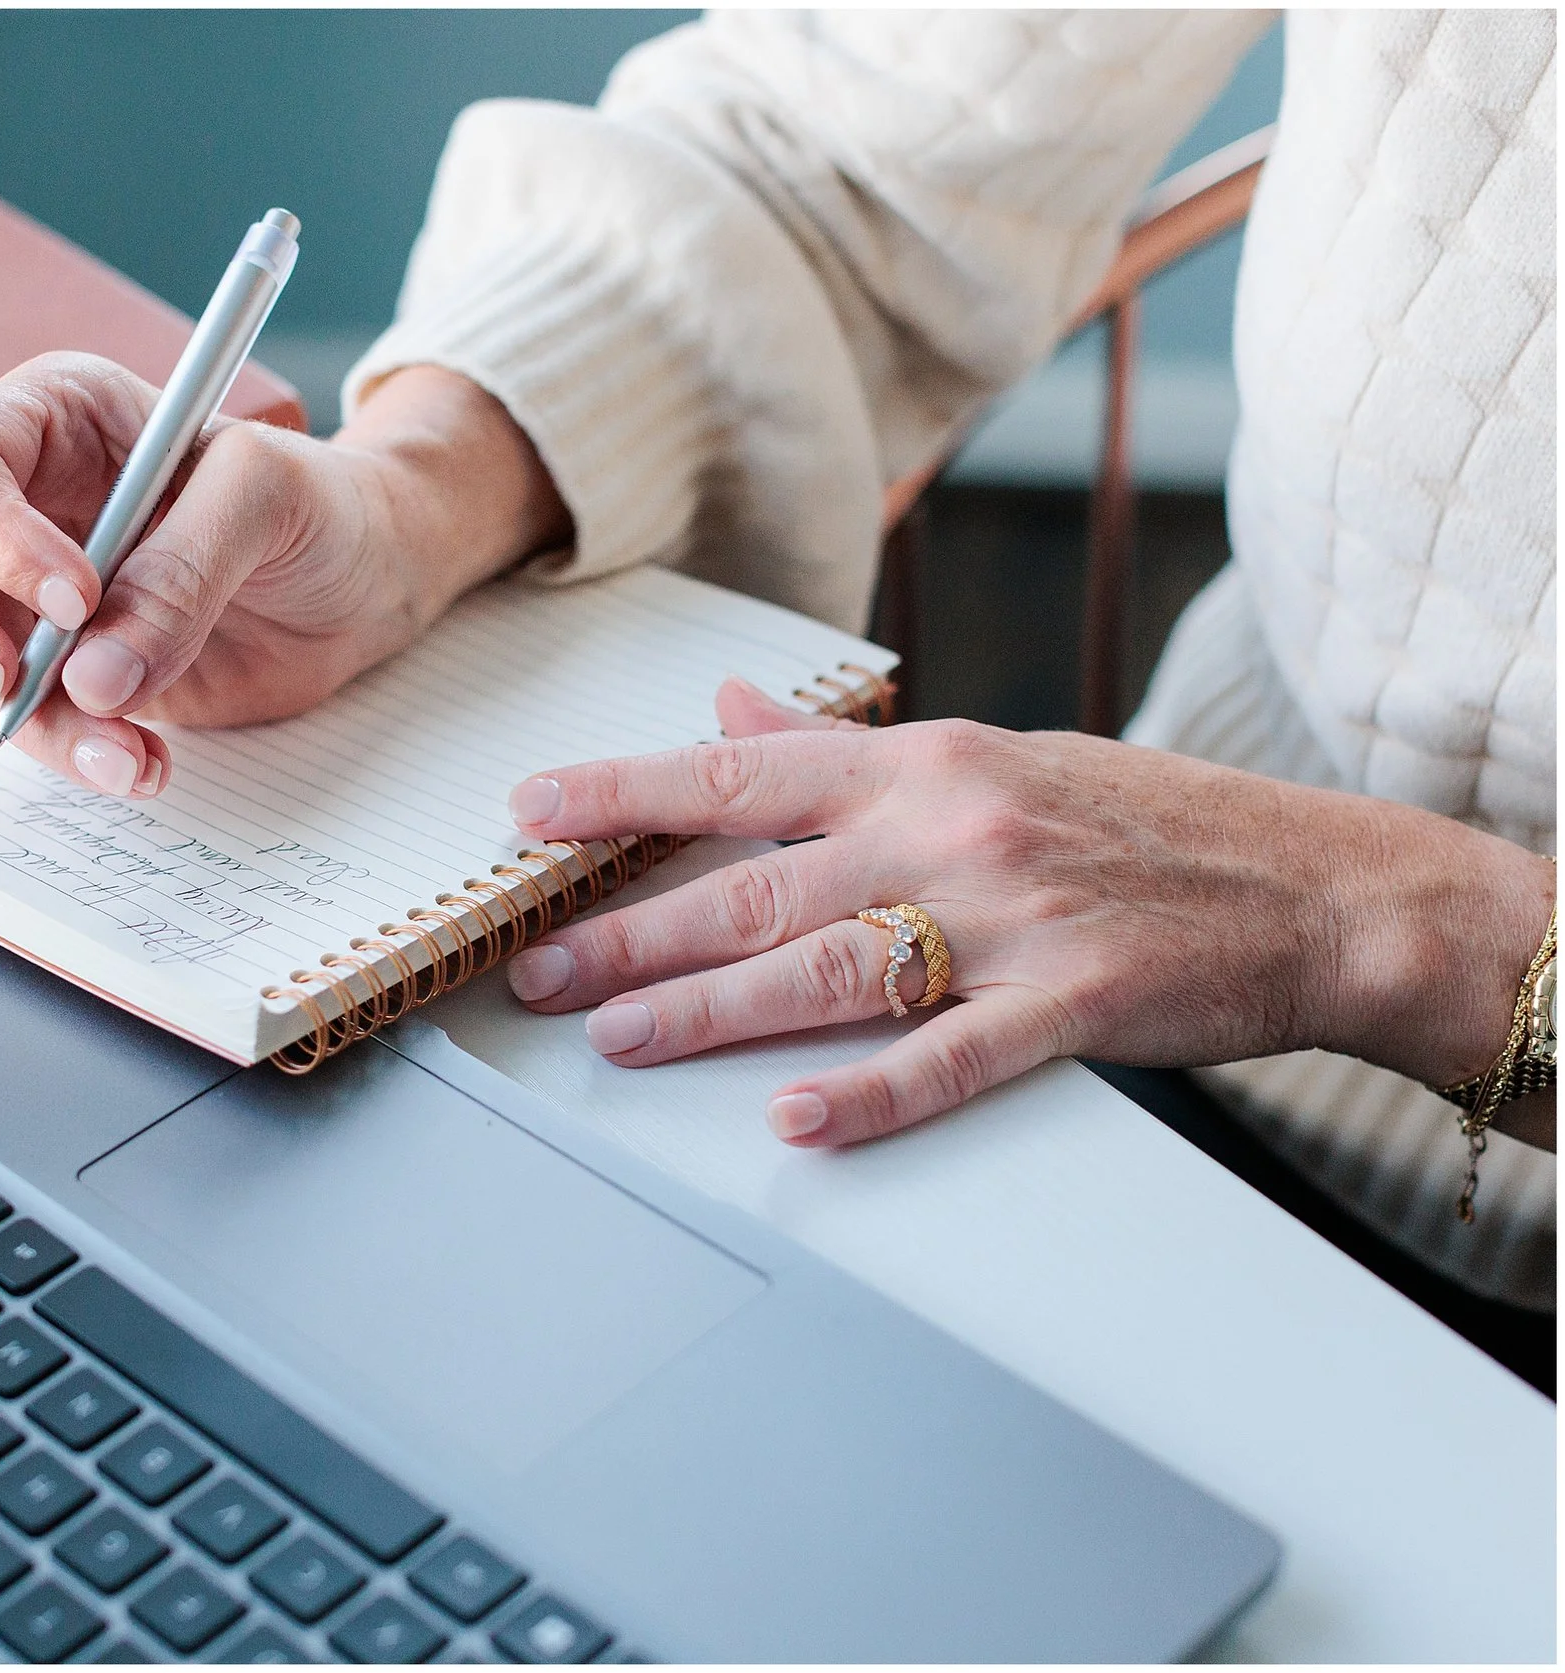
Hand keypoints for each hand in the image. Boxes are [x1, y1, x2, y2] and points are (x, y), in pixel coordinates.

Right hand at [0, 354, 563, 795]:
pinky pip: (22, 717)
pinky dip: (71, 752)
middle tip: (1, 681)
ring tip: (129, 755)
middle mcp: (15, 496)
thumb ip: (184, 569)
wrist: (367, 581)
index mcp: (52, 415)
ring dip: (28, 718)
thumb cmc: (319, 501)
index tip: (76, 600)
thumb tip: (93, 676)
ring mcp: (22, 590)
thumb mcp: (268, 497)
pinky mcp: (57, 669)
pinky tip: (142, 763)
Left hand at [503, 678, 1556, 1148]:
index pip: (740, 772)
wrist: (1317, 884)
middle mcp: (949, 829)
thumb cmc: (1140, 822)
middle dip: (633, 930)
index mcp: (923, 763)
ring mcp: (1010, 917)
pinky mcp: (1074, 1001)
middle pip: (757, 884)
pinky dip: (873, 1091)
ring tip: (618, 1039)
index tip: (528, 814)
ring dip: (711, 1009)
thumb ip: (845, 755)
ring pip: (828, 966)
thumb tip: (724, 717)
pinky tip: (798, 1120)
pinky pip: (954, 1055)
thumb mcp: (986, 760)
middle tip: (537, 972)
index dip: (623, 792)